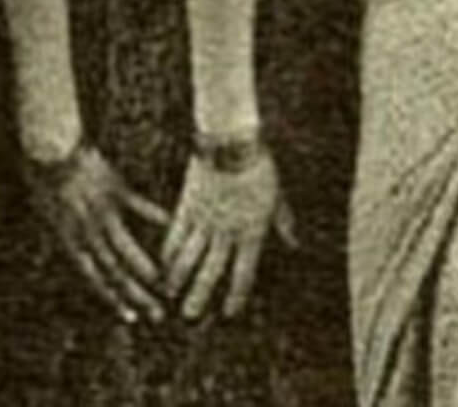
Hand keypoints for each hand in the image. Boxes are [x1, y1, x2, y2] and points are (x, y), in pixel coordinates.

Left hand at [25, 142, 171, 322]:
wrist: (48, 147)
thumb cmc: (42, 177)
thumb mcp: (45, 211)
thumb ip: (64, 232)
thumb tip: (73, 249)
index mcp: (69, 240)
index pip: (94, 278)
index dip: (113, 299)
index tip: (130, 317)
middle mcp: (87, 233)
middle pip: (114, 272)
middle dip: (136, 296)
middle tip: (157, 314)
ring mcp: (104, 213)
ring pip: (127, 250)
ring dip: (147, 271)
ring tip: (165, 285)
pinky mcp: (117, 191)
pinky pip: (141, 209)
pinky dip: (157, 219)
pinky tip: (173, 229)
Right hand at [160, 147, 282, 319]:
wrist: (231, 142)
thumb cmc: (259, 167)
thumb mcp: (277, 197)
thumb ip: (283, 223)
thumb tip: (294, 243)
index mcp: (251, 232)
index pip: (243, 272)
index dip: (236, 295)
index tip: (228, 312)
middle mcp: (226, 232)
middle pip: (211, 271)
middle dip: (200, 295)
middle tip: (189, 316)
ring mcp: (204, 220)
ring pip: (188, 256)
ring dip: (178, 277)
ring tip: (169, 293)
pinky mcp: (187, 205)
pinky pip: (175, 233)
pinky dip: (168, 249)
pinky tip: (162, 262)